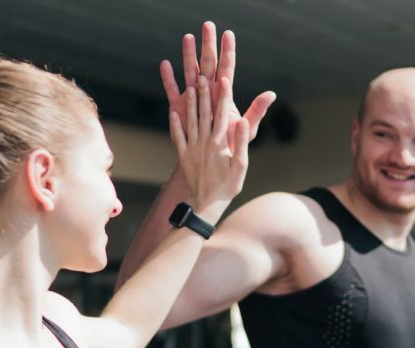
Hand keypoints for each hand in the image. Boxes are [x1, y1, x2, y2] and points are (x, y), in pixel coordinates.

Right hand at [161, 21, 275, 151]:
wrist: (209, 161)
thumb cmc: (229, 145)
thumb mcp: (245, 129)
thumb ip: (257, 111)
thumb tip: (271, 94)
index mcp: (223, 95)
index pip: (227, 68)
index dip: (228, 52)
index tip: (228, 34)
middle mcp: (208, 92)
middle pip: (208, 64)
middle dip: (208, 45)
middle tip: (208, 26)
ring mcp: (192, 98)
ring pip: (190, 72)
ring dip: (188, 55)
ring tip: (187, 37)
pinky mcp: (178, 108)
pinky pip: (172, 90)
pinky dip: (169, 78)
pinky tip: (165, 64)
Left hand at [170, 75, 248, 215]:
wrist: (208, 204)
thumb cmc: (229, 186)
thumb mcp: (241, 165)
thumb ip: (240, 142)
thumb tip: (242, 121)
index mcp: (220, 144)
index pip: (223, 115)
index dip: (223, 96)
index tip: (223, 80)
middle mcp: (204, 143)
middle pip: (204, 114)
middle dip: (204, 94)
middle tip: (202, 76)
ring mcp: (192, 149)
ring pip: (190, 122)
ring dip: (190, 104)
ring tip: (189, 87)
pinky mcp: (184, 156)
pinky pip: (178, 137)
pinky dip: (175, 125)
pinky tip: (172, 112)